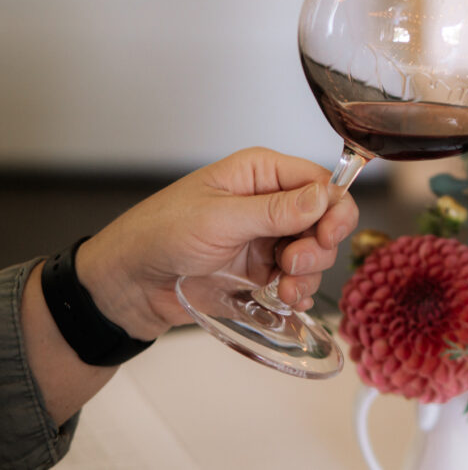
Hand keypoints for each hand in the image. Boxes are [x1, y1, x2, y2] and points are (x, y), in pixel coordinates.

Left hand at [74, 147, 358, 339]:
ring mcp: (269, 238)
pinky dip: (300, 292)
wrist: (129, 284)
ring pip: (316, 253)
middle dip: (318, 246)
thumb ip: (275, 211)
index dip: (333, 209)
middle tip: (292, 264)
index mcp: (261, 174)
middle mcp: (271, 202)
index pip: (321, 182)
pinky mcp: (264, 270)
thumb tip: (323, 197)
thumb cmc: (159, 235)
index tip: (326, 236)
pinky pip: (299, 279)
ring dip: (309, 274)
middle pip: (326, 220)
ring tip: (284, 289)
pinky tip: (286, 300)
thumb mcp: (219, 219)